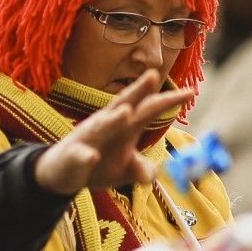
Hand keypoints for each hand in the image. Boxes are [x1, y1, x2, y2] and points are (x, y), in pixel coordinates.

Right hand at [35, 71, 195, 195]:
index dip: (167, 100)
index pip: (148, 108)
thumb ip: (140, 169)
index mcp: (124, 126)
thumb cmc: (97, 163)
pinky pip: (80, 155)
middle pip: (124, 105)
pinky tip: (92, 157)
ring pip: (101, 126)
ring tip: (128, 113)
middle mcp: (106, 125)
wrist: (61, 173)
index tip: (191, 90)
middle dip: (138, 91)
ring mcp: (88, 138)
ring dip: (113, 119)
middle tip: (153, 75)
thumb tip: (153, 175)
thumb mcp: (123, 169)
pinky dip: (85, 155)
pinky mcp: (74, 155)